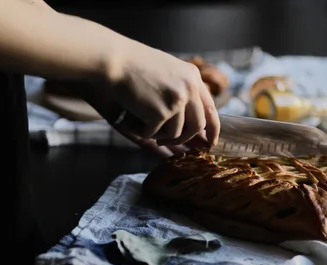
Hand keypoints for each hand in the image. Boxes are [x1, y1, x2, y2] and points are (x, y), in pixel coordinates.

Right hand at [103, 42, 219, 148]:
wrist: (114, 60)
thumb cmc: (133, 65)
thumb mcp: (167, 71)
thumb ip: (181, 90)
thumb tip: (190, 121)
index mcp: (192, 77)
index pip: (210, 108)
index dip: (212, 129)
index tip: (210, 142)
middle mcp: (189, 88)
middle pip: (197, 126)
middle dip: (184, 139)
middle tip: (166, 142)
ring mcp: (176, 101)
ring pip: (176, 133)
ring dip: (160, 136)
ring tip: (145, 127)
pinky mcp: (160, 112)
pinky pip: (154, 133)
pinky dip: (142, 131)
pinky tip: (132, 120)